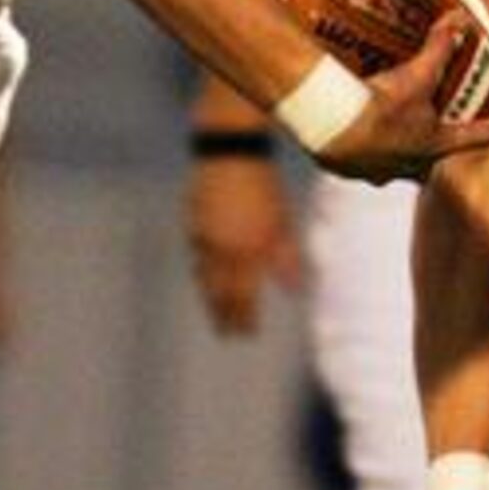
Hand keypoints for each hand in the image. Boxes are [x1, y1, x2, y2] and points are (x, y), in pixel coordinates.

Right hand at [185, 157, 300, 334]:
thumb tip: (294, 291)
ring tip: (214, 313)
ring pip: (205, 277)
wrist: (231, 154)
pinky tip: (204, 278)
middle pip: (220, 293)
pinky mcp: (193, 224)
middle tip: (226, 335)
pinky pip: (197, 257)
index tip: (246, 334)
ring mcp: (204, 238)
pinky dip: (202, 273)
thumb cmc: (265, 187)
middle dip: (224, 316)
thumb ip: (286, 258)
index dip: (244, 318)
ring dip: (210, 298)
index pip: (243, 296)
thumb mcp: (282, 223)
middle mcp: (222, 251)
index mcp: (247, 251)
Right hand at [314, 18, 488, 185]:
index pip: (478, 136)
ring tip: (382, 131)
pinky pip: (358, 159)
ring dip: (391, 150)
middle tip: (430, 134)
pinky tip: (347, 133)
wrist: (329, 130)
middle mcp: (408, 166)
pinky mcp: (346, 169)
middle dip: (431, 148)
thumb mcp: (414, 76)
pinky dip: (357, 147)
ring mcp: (376, 172)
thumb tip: (459, 17)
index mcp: (433, 146)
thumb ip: (439, 48)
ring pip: (391, 164)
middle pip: (429, 160)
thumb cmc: (380, 107)